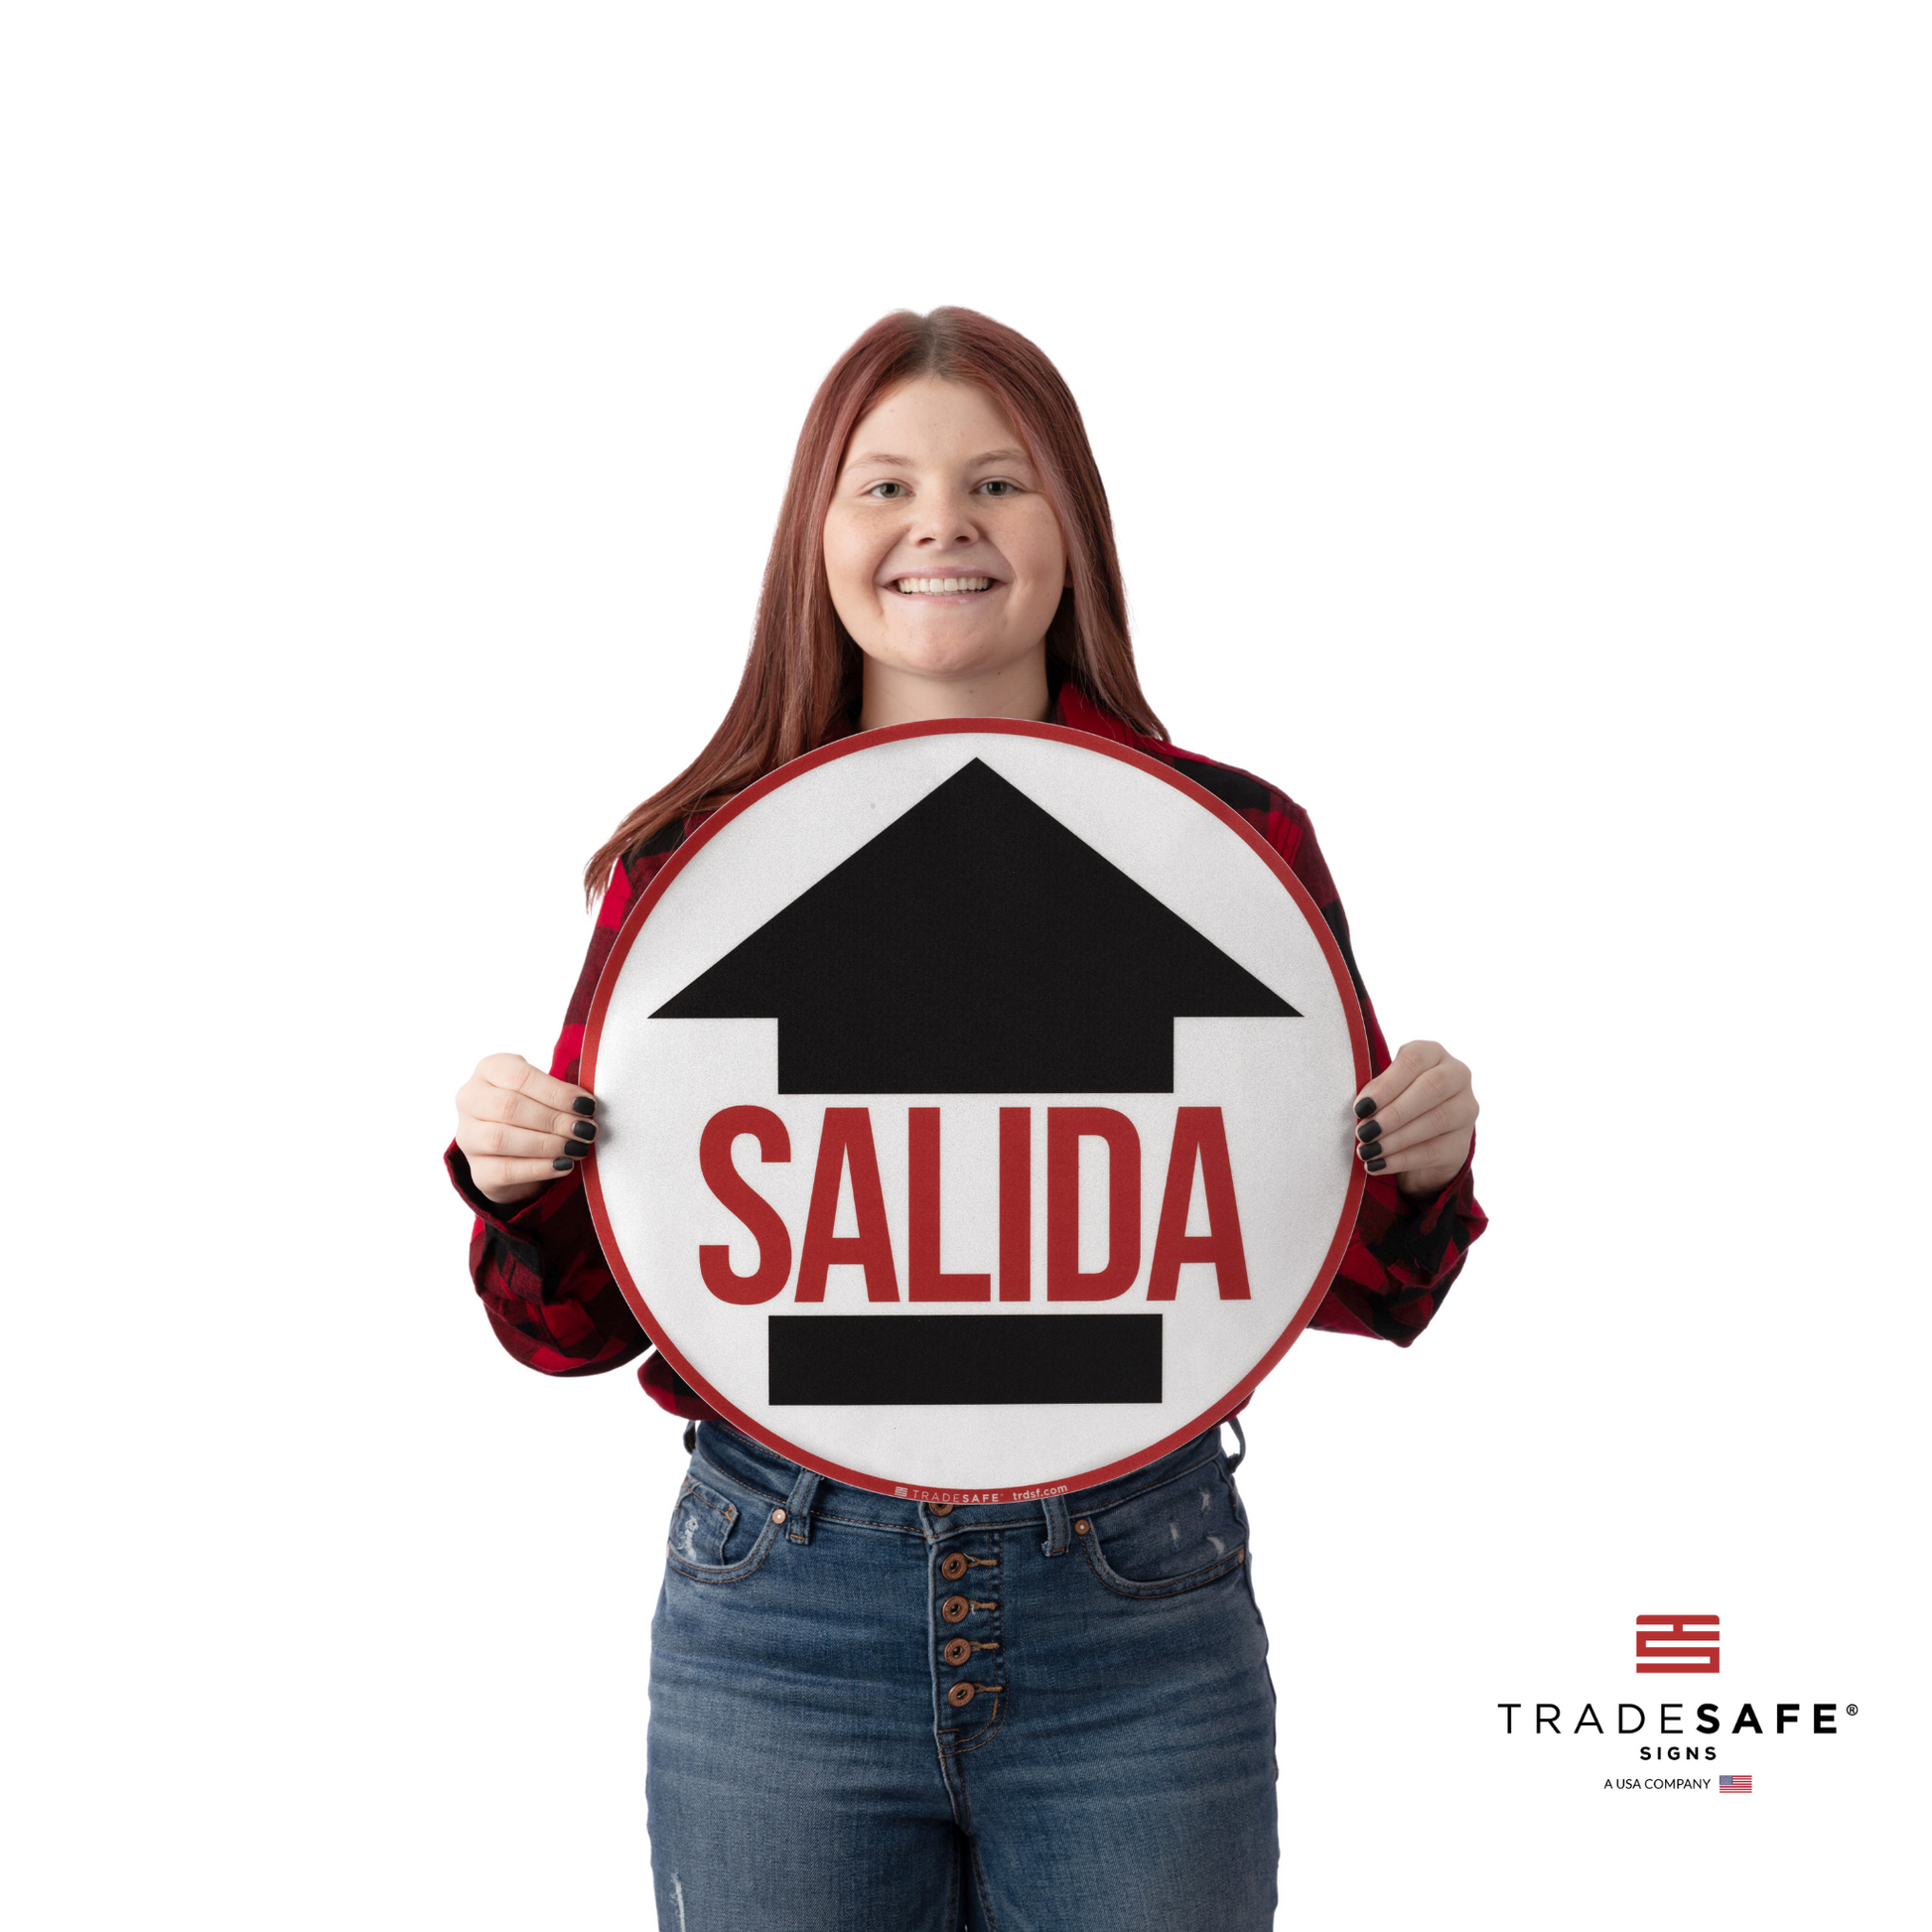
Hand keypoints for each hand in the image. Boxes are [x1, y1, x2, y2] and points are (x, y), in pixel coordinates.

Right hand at [454, 1053, 597, 1205]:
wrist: (515, 1150)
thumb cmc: (535, 1109)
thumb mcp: (544, 1091)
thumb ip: (560, 1094)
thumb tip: (587, 1106)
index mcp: (489, 1070)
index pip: (519, 1077)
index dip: (556, 1092)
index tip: (587, 1105)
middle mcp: (470, 1100)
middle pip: (508, 1107)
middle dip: (554, 1119)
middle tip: (585, 1129)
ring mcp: (469, 1138)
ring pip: (500, 1140)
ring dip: (547, 1144)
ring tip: (577, 1148)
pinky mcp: (478, 1171)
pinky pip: (505, 1171)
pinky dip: (539, 1168)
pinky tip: (564, 1165)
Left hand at [1352, 1040, 1476, 1197]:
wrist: (1419, 1139)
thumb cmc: (1395, 1102)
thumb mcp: (1384, 1090)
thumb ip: (1376, 1093)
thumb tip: (1362, 1109)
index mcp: (1432, 1053)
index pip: (1414, 1060)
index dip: (1386, 1084)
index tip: (1360, 1107)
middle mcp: (1457, 1075)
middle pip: (1432, 1087)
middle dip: (1394, 1112)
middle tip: (1364, 1131)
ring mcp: (1466, 1109)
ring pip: (1438, 1120)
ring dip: (1396, 1139)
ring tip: (1367, 1150)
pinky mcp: (1463, 1142)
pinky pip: (1435, 1151)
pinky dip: (1402, 1159)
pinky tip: (1378, 1165)